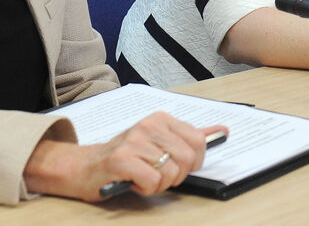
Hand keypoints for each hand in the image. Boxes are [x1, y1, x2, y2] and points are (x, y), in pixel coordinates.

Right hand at [25, 112, 225, 200]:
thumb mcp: (159, 142)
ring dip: (158, 184)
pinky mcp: (121, 159)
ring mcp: (134, 141)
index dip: (193, 163)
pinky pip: (152, 181)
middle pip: (187, 159)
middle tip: (157, 175)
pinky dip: (146, 188)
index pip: (198, 141)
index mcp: (160, 119)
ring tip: (142, 177)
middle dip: (176, 176)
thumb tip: (223, 131)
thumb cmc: (125, 158)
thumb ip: (190, 137)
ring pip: (170, 173)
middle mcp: (148, 125)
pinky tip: (133, 181)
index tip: (178, 167)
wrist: (85, 167)